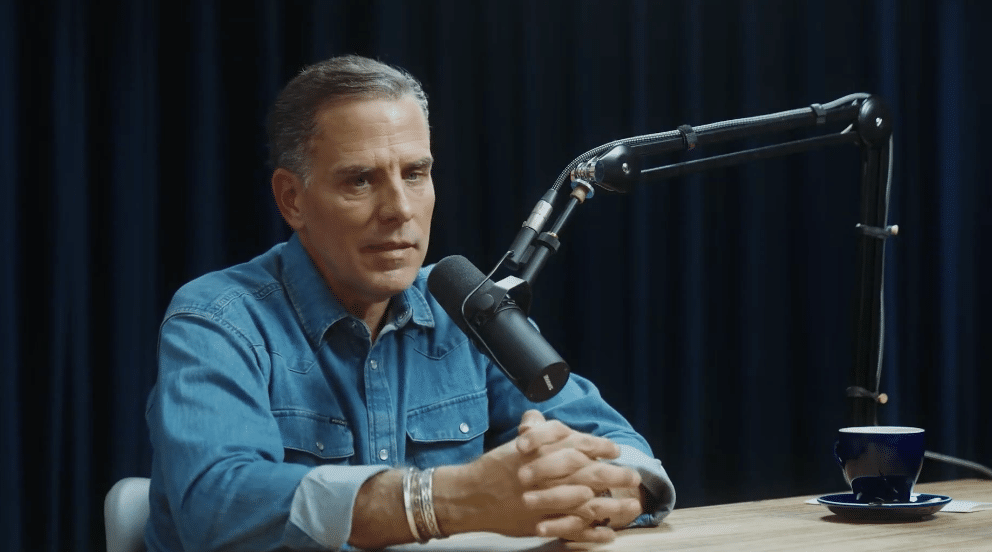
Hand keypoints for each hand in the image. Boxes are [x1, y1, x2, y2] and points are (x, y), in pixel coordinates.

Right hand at [435, 411, 642, 542]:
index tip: (616, 450)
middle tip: (634, 477)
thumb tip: (544, 419)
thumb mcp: (514, 443)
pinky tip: (608, 534)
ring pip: (584, 504)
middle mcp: (544, 476)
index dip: (599, 447)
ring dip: (611, 506)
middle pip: (587, 473)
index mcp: (540, 453)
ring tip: (631, 506)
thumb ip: (535, 431)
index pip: (577, 445)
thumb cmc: (492, 468)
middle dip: (615, 475)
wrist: (468, 496)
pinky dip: (591, 534)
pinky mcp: (539, 524)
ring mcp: (543, 502)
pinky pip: (571, 530)